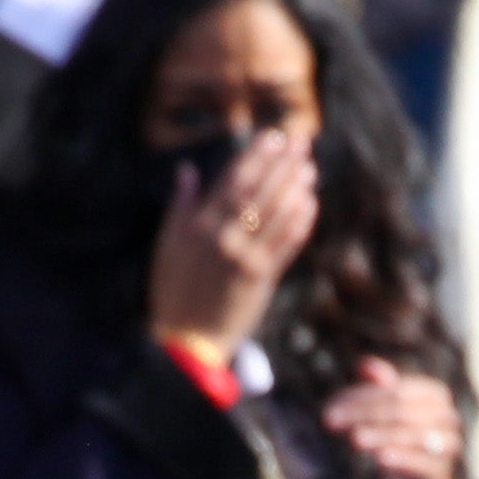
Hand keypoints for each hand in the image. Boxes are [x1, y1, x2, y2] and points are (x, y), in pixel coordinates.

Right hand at [148, 129, 315, 365]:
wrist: (186, 341)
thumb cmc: (174, 290)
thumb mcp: (168, 245)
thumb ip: (181, 206)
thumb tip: (188, 170)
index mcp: (199, 226)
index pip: (233, 181)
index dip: (256, 156)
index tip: (273, 137)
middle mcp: (223, 238)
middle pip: (259, 192)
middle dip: (281, 164)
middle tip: (301, 142)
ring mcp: (244, 258)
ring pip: (275, 215)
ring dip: (295, 188)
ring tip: (310, 168)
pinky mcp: (261, 279)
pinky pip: (285, 246)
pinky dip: (299, 224)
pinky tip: (310, 205)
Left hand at [320, 359, 468, 478]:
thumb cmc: (404, 441)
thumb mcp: (392, 413)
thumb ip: (381, 388)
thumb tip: (363, 364)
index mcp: (434, 395)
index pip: (395, 391)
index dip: (362, 397)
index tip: (330, 407)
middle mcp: (446, 416)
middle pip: (400, 410)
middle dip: (362, 414)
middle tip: (329, 420)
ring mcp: (448, 443)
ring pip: (409, 435)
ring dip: (378, 435)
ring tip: (354, 439)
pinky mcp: (441, 471)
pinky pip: (421, 462)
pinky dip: (400, 458)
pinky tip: (380, 458)